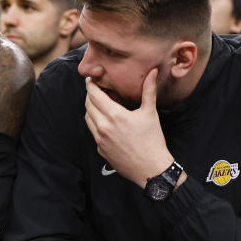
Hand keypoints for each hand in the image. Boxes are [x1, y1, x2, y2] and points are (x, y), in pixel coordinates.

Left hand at [85, 69, 177, 187]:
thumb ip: (148, 90)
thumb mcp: (150, 113)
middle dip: (90, 95)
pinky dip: (95, 123)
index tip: (90, 79)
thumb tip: (153, 72)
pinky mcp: (100, 150)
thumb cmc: (152, 140)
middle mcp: (103, 127)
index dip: (90, 85)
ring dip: (91, 109)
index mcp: (115, 116)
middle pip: (88, 105)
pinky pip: (93, 132)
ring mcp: (100, 140)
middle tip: (94, 89)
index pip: (95, 95)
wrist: (150, 168)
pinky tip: (105, 121)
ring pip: (87, 119)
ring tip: (99, 104)